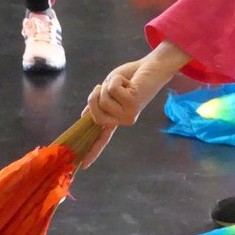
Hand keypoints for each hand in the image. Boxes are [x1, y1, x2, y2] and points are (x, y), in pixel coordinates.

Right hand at [82, 53, 177, 167]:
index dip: (92, 151)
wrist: (150, 68)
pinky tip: (128, 82)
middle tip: (104, 86)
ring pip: (103, 100)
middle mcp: (123, 120)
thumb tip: (84, 116)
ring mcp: (128, 115)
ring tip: (123, 84)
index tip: (84, 166)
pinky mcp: (132, 104)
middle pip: (95, 114)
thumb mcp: (108, 92)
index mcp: (116, 119)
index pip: (102, 139)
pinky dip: (117, 80)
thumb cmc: (129, 78)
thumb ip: (98, 104)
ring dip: (108, 85)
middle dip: (95, 97)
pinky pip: (113, 89)